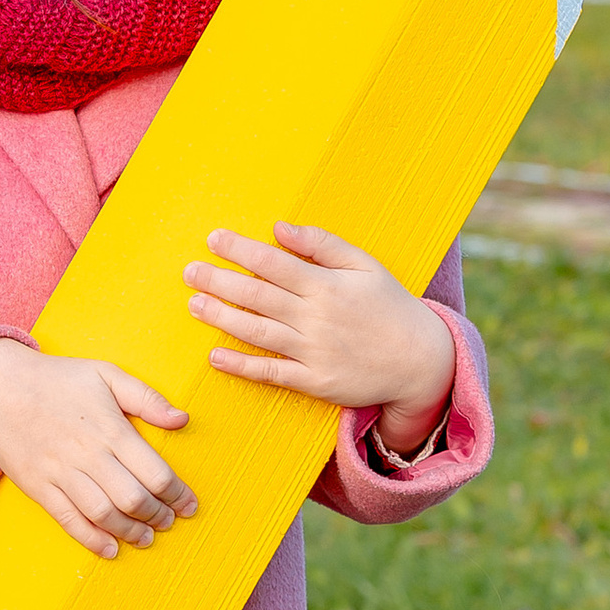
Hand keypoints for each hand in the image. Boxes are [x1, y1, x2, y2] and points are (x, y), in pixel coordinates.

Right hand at [0, 338, 196, 559]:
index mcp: (111, 428)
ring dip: (130, 532)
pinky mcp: (39, 486)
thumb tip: (182, 420)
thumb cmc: (57, 378)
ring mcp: (61, 473)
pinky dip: (92, 540)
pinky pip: (69, 520)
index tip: (188, 504)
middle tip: (169, 522)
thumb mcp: (106, 374)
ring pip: (104, 514)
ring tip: (145, 538)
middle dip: (158, 516)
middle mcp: (88, 454)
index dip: (177, 494)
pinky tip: (110, 548)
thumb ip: (147, 398)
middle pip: (133, 498)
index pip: (155, 472)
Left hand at [183, 221, 454, 452]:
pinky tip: (215, 356)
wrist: (421, 361)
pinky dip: (242, 366)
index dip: (240, 250)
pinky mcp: (314, 382)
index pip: (274, 263)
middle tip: (189, 272)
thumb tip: (280, 228)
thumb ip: (323, 244)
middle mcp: (316, 318)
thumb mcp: (366, 266)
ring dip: (222, 319)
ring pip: (258, 332)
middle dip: (219, 282)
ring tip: (193, 306)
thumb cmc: (390, 307)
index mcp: (327, 286)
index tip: (212, 239)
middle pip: (258, 296)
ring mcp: (314, 352)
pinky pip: (271, 373)